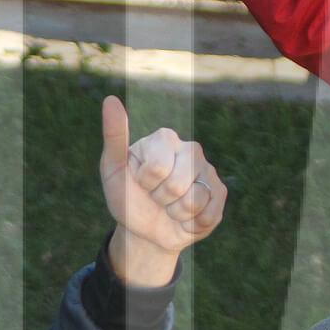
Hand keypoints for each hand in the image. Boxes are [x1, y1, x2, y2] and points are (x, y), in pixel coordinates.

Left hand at [99, 96, 226, 287]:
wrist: (144, 229)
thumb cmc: (127, 196)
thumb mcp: (112, 169)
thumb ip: (114, 136)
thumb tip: (110, 99)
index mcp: (164, 139)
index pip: (158, 166)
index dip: (145, 183)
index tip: (140, 182)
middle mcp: (190, 149)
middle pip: (176, 185)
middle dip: (160, 199)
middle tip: (155, 196)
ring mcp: (208, 170)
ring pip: (194, 201)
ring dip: (175, 213)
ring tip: (170, 206)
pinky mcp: (219, 193)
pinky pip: (208, 214)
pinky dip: (190, 224)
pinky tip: (185, 217)